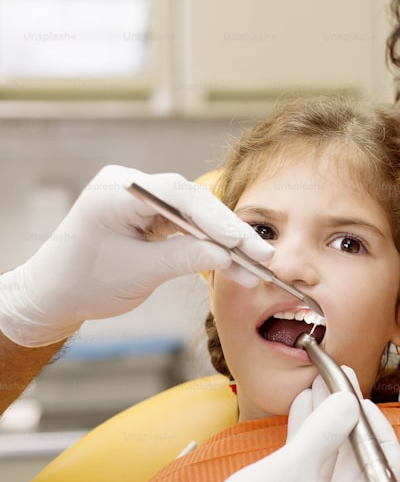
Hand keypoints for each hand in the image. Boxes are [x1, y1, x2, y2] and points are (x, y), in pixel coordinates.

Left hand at [0, 165, 272, 346]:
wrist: (56, 295)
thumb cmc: (84, 283)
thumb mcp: (139, 273)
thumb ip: (185, 258)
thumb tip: (229, 255)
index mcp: (116, 191)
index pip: (177, 196)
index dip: (215, 219)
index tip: (242, 243)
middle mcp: (131, 186)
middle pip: (193, 202)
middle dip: (229, 231)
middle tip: (262, 255)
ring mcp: (143, 198)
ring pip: (197, 213)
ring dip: (226, 240)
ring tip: (257, 264)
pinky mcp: (152, 214)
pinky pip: (189, 224)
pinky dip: (211, 244)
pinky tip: (236, 262)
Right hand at [137, 374, 399, 481]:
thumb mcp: (291, 468)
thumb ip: (325, 431)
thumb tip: (349, 401)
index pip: (386, 463)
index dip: (377, 427)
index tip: (357, 399)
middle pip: (357, 454)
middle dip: (346, 413)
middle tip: (338, 376)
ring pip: (329, 455)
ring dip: (324, 418)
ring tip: (318, 380)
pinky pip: (308, 463)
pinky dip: (306, 434)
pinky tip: (301, 403)